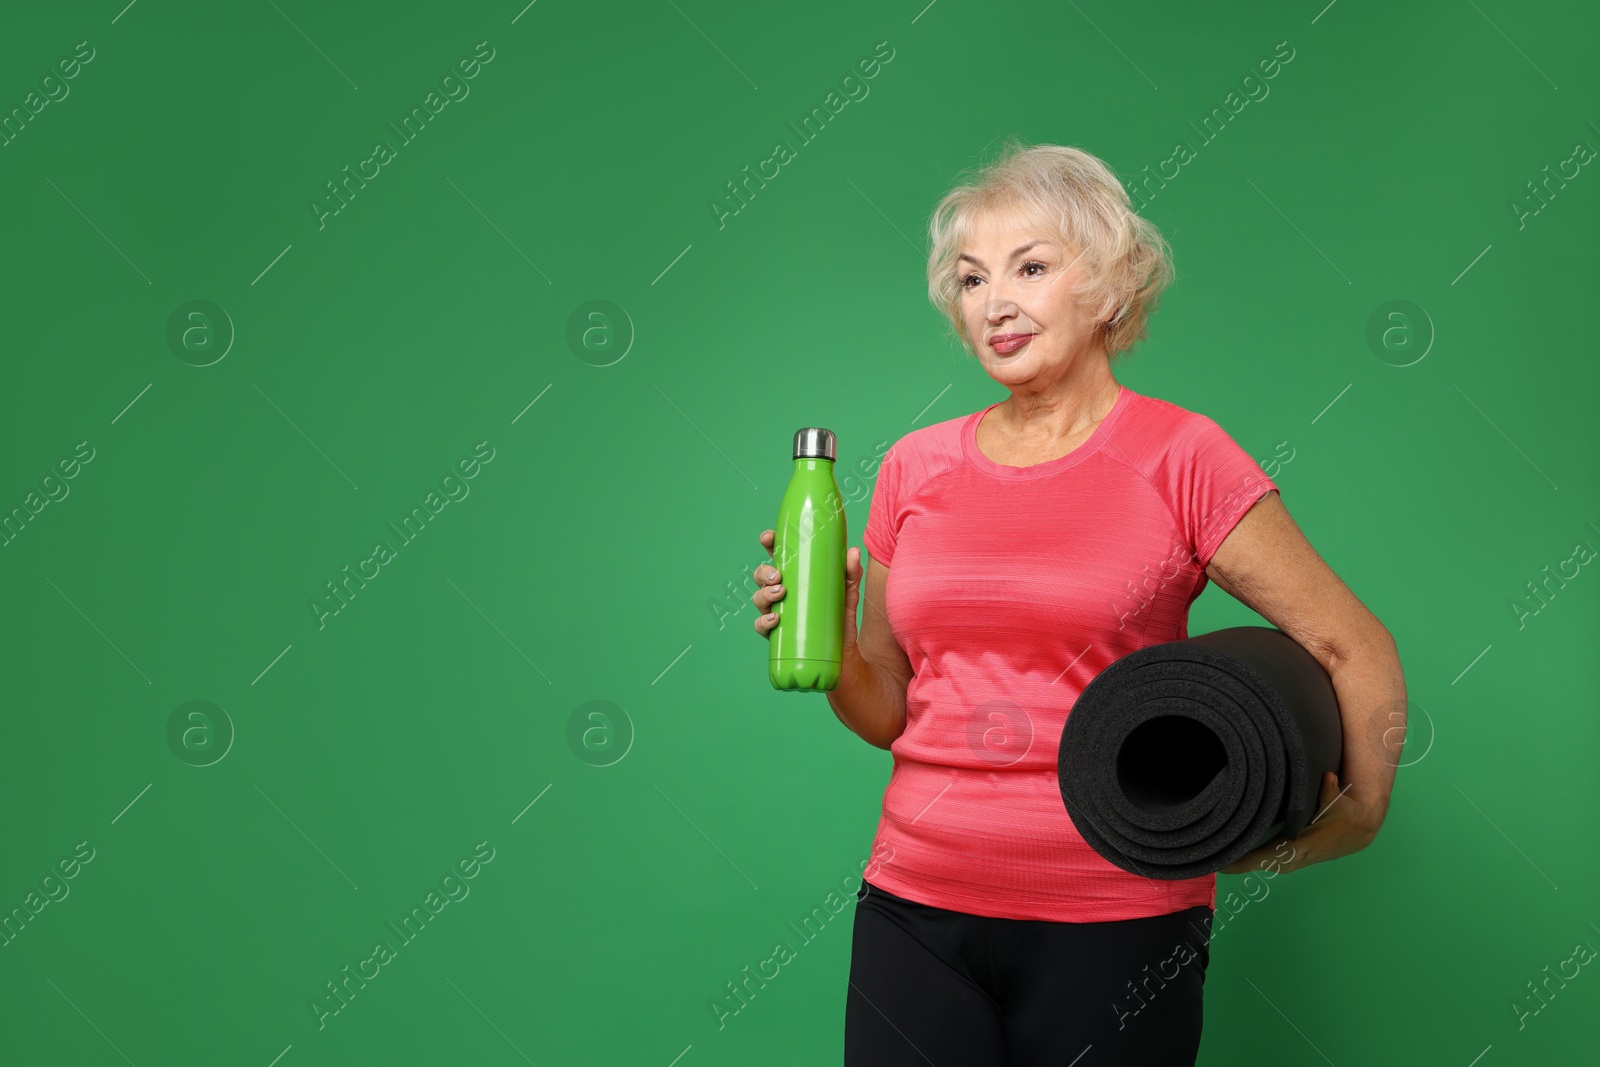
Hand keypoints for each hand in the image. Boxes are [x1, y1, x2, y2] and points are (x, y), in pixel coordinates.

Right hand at [752, 530, 864, 650]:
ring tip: (780, 593)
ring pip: (759, 599)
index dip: (769, 544)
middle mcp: (782, 594)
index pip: (777, 556)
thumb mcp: (848, 594)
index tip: (768, 538)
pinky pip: (761, 626)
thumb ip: (850, 573)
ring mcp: (777, 613)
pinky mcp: (778, 636)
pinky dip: (763, 622)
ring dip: (764, 594)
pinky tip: (774, 619)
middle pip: (761, 577)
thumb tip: (853, 551)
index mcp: (795, 578)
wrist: (844, 656)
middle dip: (763, 572)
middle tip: (778, 576)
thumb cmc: (840, 619)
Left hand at [1219, 771, 1378, 874]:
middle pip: (1255, 864)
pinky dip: (1247, 861)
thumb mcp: (1338, 801)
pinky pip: (1264, 861)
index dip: (1242, 861)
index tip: (1220, 862)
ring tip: (1214, 856)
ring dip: (1238, 863)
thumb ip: (1329, 790)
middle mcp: (1292, 857)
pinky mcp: (1290, 858)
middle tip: (1206, 856)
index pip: (1265, 856)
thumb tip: (1328, 777)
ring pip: (1258, 864)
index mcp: (1298, 846)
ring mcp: (1291, 861)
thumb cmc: (1344, 814)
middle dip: (1232, 863)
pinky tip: (1232, 856)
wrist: (1358, 832)